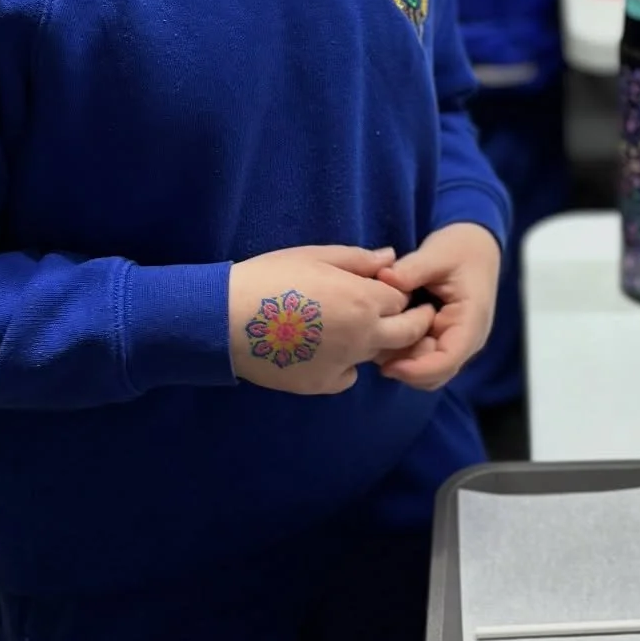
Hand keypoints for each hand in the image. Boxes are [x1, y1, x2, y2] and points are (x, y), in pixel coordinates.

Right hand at [229, 246, 433, 395]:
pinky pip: (347, 377)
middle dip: (413, 322)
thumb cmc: (269, 277)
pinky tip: (322, 351)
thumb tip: (391, 257)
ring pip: (377, 355)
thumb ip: (358, 259)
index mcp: (363, 299)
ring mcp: (344, 363)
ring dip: (373, 343)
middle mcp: (362, 335)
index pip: (402, 297)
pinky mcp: (322, 384)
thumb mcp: (314, 255)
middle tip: (403, 316)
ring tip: (345, 329)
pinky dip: (343, 366)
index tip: (387, 289)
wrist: (227, 319)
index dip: (396, 292)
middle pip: (408, 333)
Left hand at [375, 224, 501, 392]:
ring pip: (425, 371)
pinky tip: (383, 333)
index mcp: (470, 322)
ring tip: (375, 338)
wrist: (474, 248)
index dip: (417, 369)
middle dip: (404, 366)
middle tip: (372, 347)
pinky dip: (401, 353)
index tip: (386, 365)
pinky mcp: (440, 340)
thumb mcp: (438, 253)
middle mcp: (464, 340)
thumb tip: (384, 278)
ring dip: (400, 361)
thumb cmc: (460, 251)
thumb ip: (413, 268)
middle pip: (434, 373)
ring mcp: (452, 343)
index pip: (447, 360)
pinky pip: (420, 358)